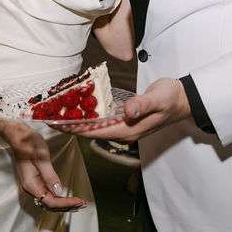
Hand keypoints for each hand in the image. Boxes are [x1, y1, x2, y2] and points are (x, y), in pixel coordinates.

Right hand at [0, 121, 86, 211]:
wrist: (18, 136)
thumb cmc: (29, 143)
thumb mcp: (42, 158)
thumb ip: (50, 176)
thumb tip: (59, 192)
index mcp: (30, 184)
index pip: (50, 201)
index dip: (66, 203)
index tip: (79, 201)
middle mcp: (29, 188)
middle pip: (49, 204)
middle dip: (66, 206)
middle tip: (82, 205)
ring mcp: (31, 185)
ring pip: (48, 201)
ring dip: (63, 204)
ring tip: (77, 204)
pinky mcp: (33, 181)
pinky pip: (46, 195)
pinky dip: (57, 198)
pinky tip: (65, 198)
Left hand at [52, 77, 190, 142]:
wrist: (183, 100)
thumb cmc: (171, 99)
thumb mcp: (159, 99)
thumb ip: (143, 105)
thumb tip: (128, 111)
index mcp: (128, 130)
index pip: (94, 132)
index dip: (74, 128)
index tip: (55, 123)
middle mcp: (123, 131)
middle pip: (90, 130)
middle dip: (69, 124)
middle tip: (48, 115)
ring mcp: (123, 126)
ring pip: (94, 125)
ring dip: (77, 118)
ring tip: (57, 110)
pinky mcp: (124, 118)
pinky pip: (102, 118)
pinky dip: (88, 113)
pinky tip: (78, 105)